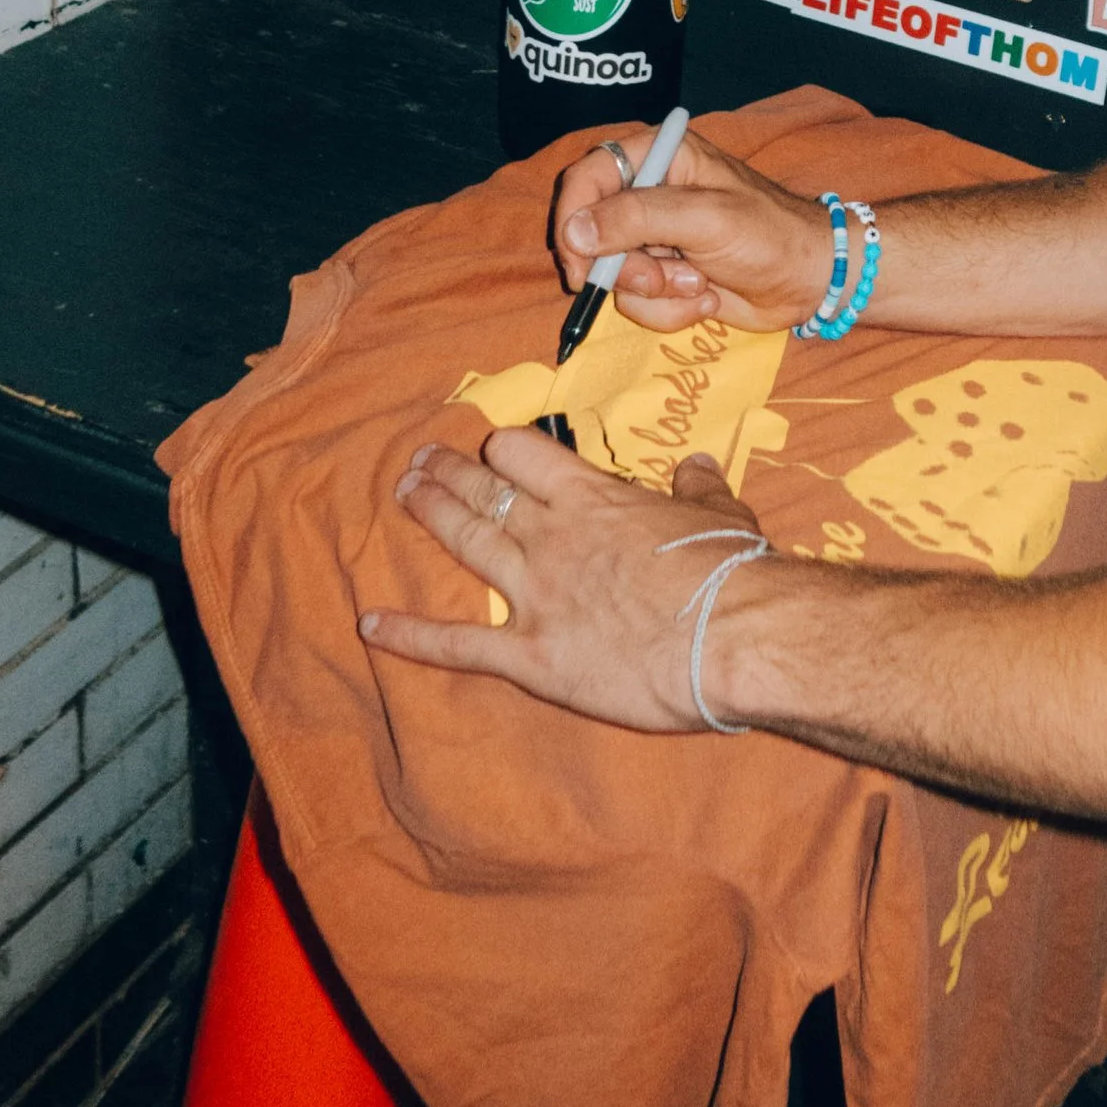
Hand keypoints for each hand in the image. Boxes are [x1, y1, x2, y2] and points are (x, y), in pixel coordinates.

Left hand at [359, 433, 784, 729]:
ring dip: (430, 515)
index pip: (525, 456)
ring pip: (467, 541)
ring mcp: (536, 594)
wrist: (736, 636)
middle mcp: (553, 535)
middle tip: (420, 463)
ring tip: (401, 495)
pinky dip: (411, 635)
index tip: (494, 452)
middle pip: (485, 491)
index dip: (504, 451)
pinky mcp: (532, 655)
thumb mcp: (723, 514)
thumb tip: (695, 466)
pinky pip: (460, 643)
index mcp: (595, 499)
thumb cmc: (734, 572)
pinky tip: (370, 624)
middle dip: (449, 473)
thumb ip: (699, 489)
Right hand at [549, 123, 838, 332]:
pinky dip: (670, 308)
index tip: (581, 261)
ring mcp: (654, 239)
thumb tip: (575, 232)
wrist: (809, 281)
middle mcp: (649, 193)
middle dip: (625, 268)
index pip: (588, 177)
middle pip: (591, 233)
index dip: (575, 219)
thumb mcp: (704, 219)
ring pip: (614, 275)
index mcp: (659, 156)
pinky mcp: (663, 276)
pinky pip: (637, 301)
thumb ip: (638, 218)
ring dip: (656, 291)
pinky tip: (706, 296)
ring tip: (699, 283)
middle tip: (657, 277)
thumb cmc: (768, 235)